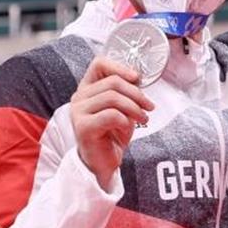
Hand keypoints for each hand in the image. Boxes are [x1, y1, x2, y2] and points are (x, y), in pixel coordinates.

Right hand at [70, 56, 154, 191]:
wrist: (103, 163)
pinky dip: (125, 121)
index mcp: (87, 88)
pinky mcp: (83, 127)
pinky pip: (112, 115)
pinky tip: (126, 130)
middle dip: (136, 93)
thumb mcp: (122, 108)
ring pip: (112, 97)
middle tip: (149, 106)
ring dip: (134, 108)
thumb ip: (125, 92)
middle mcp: (79, 97)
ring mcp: (78, 112)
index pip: (99, 64)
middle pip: (112, 82)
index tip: (137, 78)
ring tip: (142, 119)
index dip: (120, 67)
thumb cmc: (112, 135)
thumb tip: (137, 78)